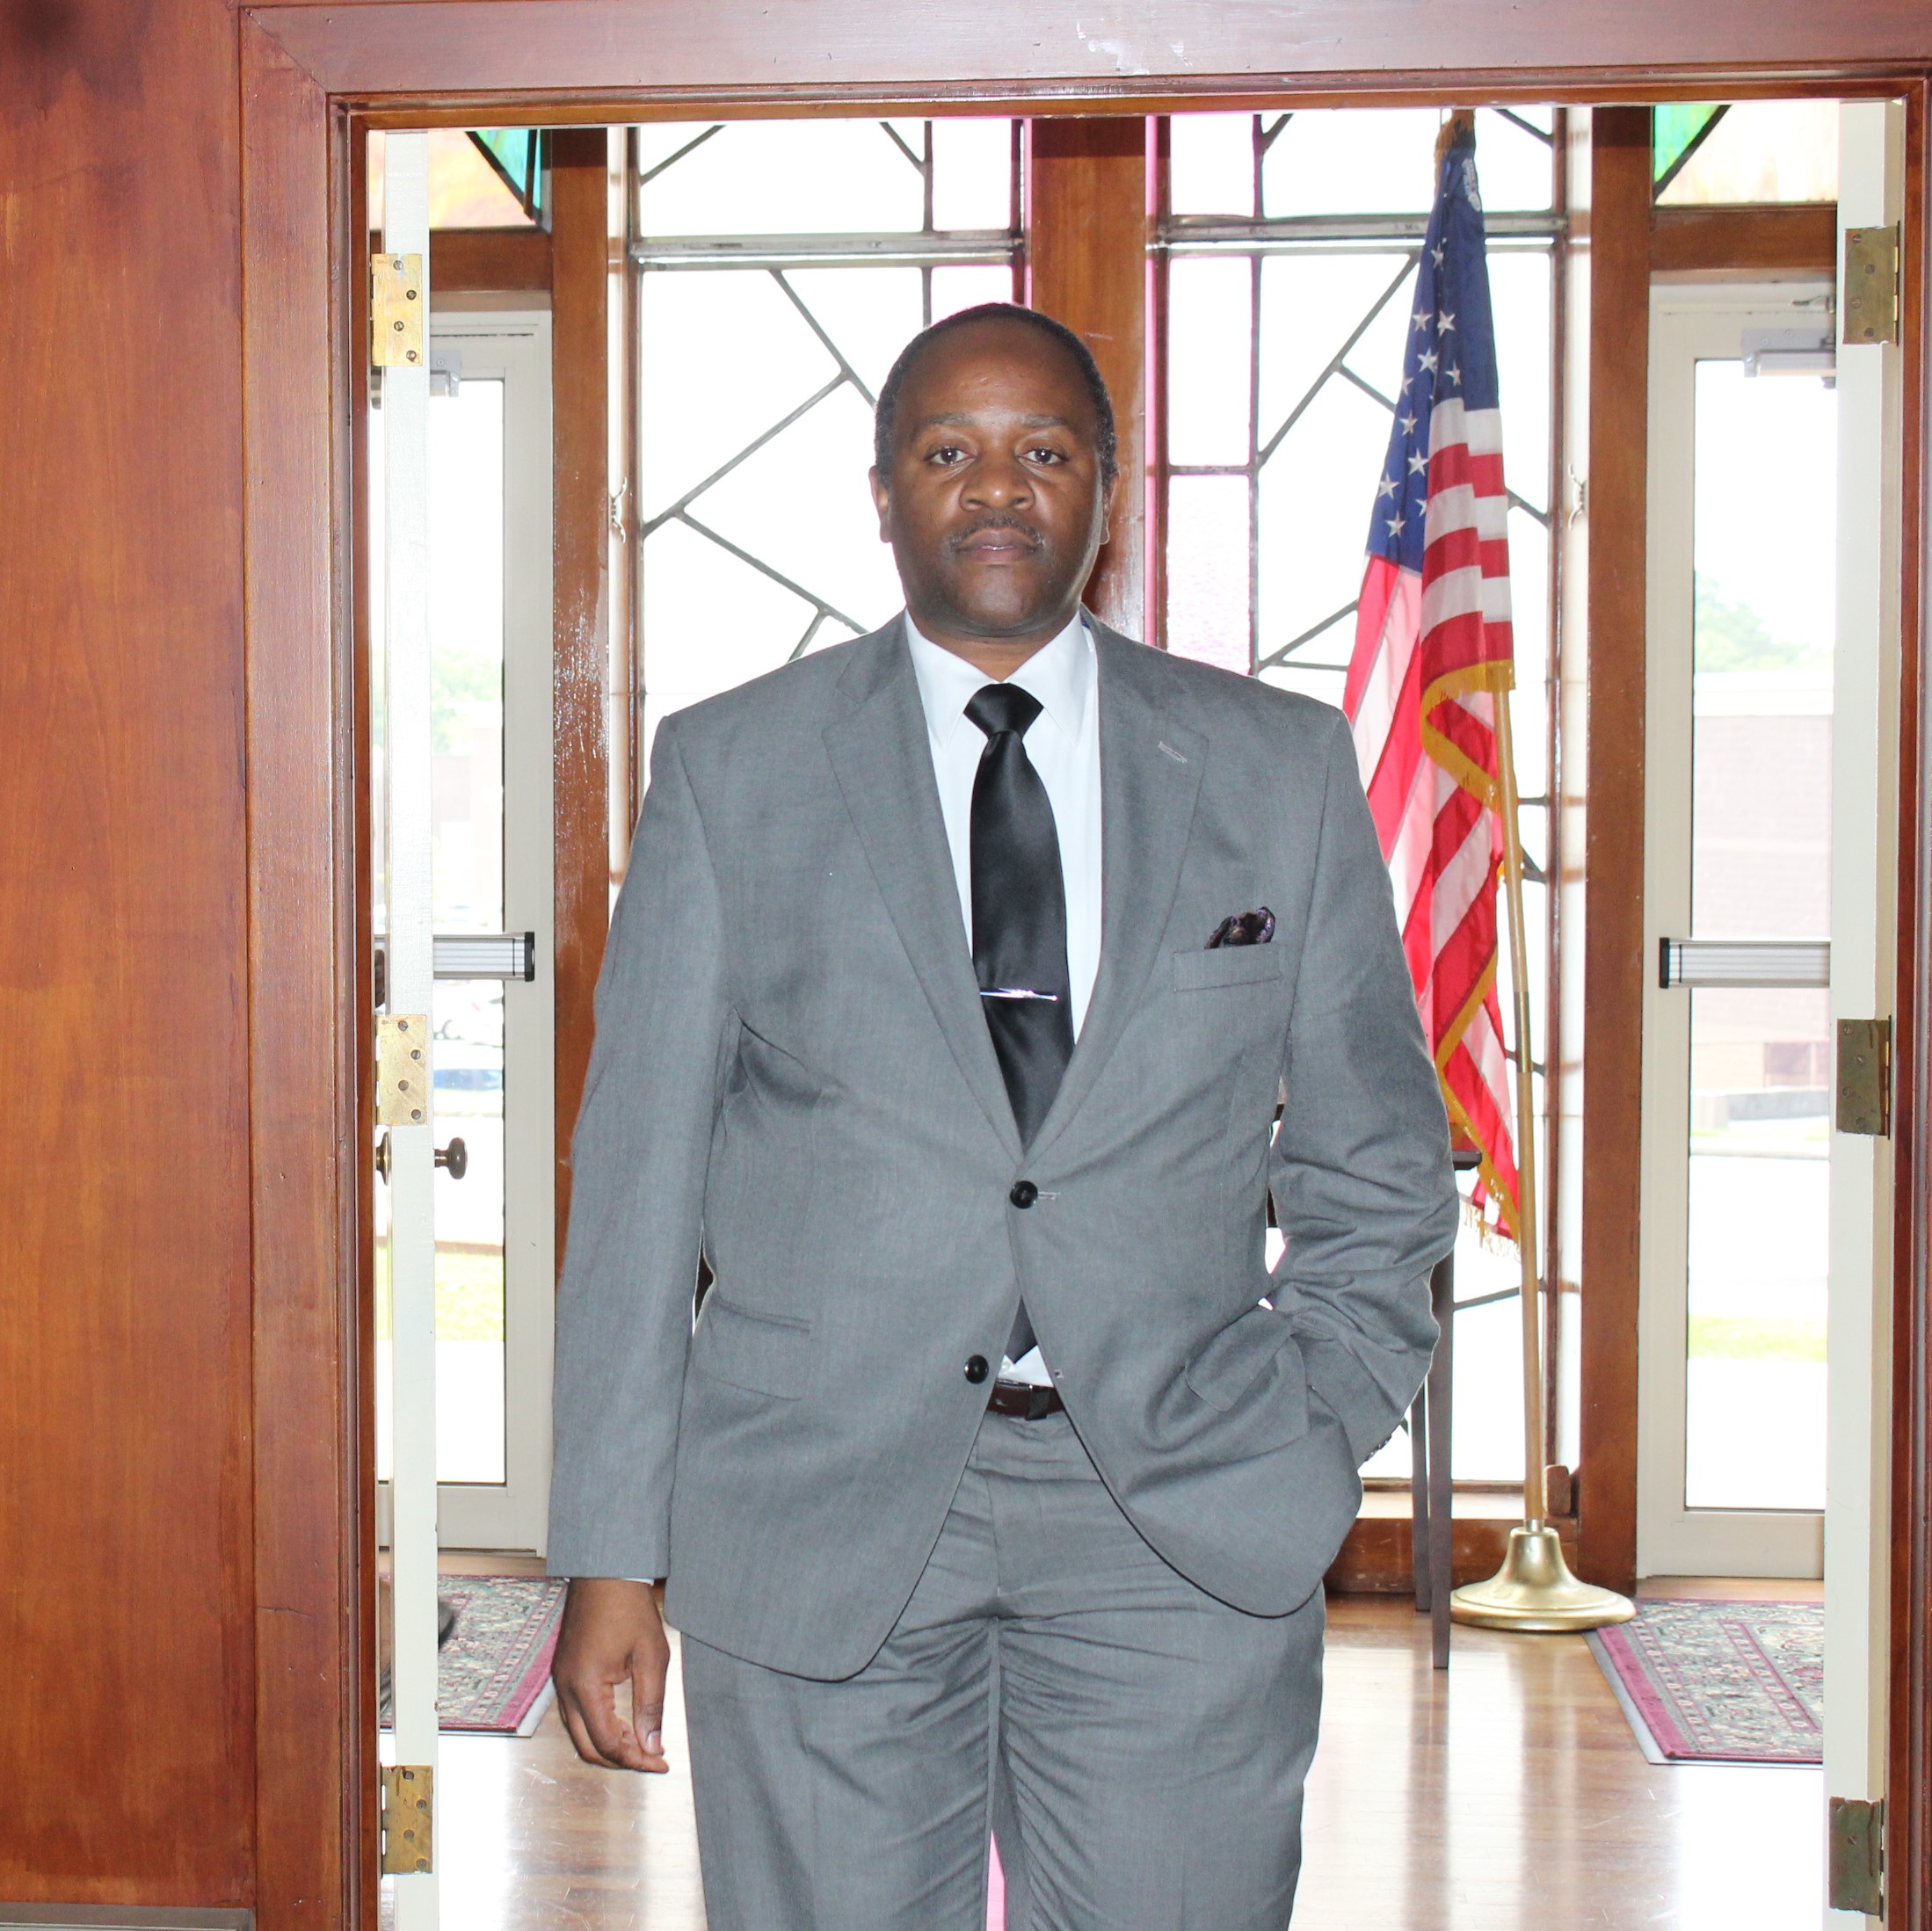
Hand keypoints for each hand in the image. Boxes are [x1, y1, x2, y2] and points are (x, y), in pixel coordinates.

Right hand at [552, 1577, 671, 1772]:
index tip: (661, 1761)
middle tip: (652, 1757)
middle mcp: (565, 1687)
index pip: (607, 1742)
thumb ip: (651, 1705)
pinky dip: (599, 1726)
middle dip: (620, 1759)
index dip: (635, 1759)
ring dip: (608, 1744)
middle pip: (587, 1747)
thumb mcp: (651, 1657)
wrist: (606, 1572)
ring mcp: (561, 1680)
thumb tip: (651, 1746)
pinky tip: (624, 1722)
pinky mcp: (565, 1672)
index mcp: (585, 1685)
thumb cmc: (630, 1608)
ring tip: (643, 1742)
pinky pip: (576, 1714)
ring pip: (579, 1732)